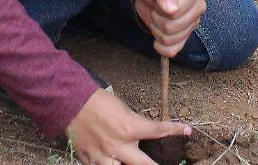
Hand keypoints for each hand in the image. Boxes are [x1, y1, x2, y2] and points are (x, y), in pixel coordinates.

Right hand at [67, 89, 190, 164]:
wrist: (70, 102)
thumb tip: (143, 132)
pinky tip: (110, 162)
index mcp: (130, 128)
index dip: (175, 130)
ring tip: (130, 161)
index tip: (187, 130)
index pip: (158, 131)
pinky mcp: (89, 160)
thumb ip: (134, 124)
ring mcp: (103, 156)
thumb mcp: (122, 109)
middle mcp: (119, 146)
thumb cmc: (97, 101)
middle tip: (161, 164)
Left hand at [134, 0, 206, 57]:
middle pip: (171, 28)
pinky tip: (157, 37)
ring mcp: (193, 25)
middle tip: (155, 8)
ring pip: (170, 40)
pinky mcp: (185, 37)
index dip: (159, 9)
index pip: (175, 13)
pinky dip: (161, 47)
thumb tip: (172, 9)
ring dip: (156, 30)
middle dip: (156, 19)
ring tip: (157, 16)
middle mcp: (198, 9)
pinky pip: (172, 50)